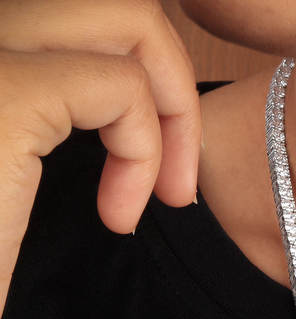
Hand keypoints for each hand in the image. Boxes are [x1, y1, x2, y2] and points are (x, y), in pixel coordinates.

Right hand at [0, 0, 201, 316]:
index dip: (139, 79)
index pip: (79, 15)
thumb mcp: (10, 177)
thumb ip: (42, 130)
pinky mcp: (4, 91)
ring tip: (165, 194)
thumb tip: (125, 110)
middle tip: (173, 182)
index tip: (144, 178)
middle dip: (171, 80)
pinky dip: (146, 152)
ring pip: (127, 17)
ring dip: (173, 109)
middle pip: (111, 3)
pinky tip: (120, 216)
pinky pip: (123, 88)